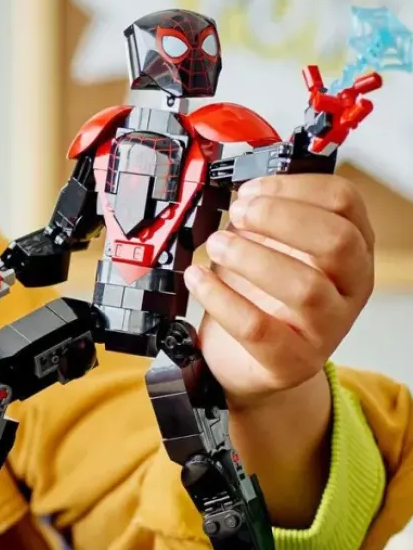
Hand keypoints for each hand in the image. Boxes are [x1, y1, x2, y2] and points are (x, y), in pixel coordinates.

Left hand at [184, 174, 373, 404]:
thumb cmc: (260, 297)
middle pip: (337, 240)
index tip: (251, 189)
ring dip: (251, 257)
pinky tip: (198, 278)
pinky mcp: (292, 361)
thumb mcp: (268, 248)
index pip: (344, 202)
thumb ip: (264, 221)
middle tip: (237, 214)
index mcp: (351, 248)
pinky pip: (258, 328)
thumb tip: (243, 194)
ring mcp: (327, 329)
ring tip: (216, 245)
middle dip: (280, 218)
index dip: (294, 187)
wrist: (247, 362)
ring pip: (305, 287)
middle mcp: (350, 287)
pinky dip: (221, 298)